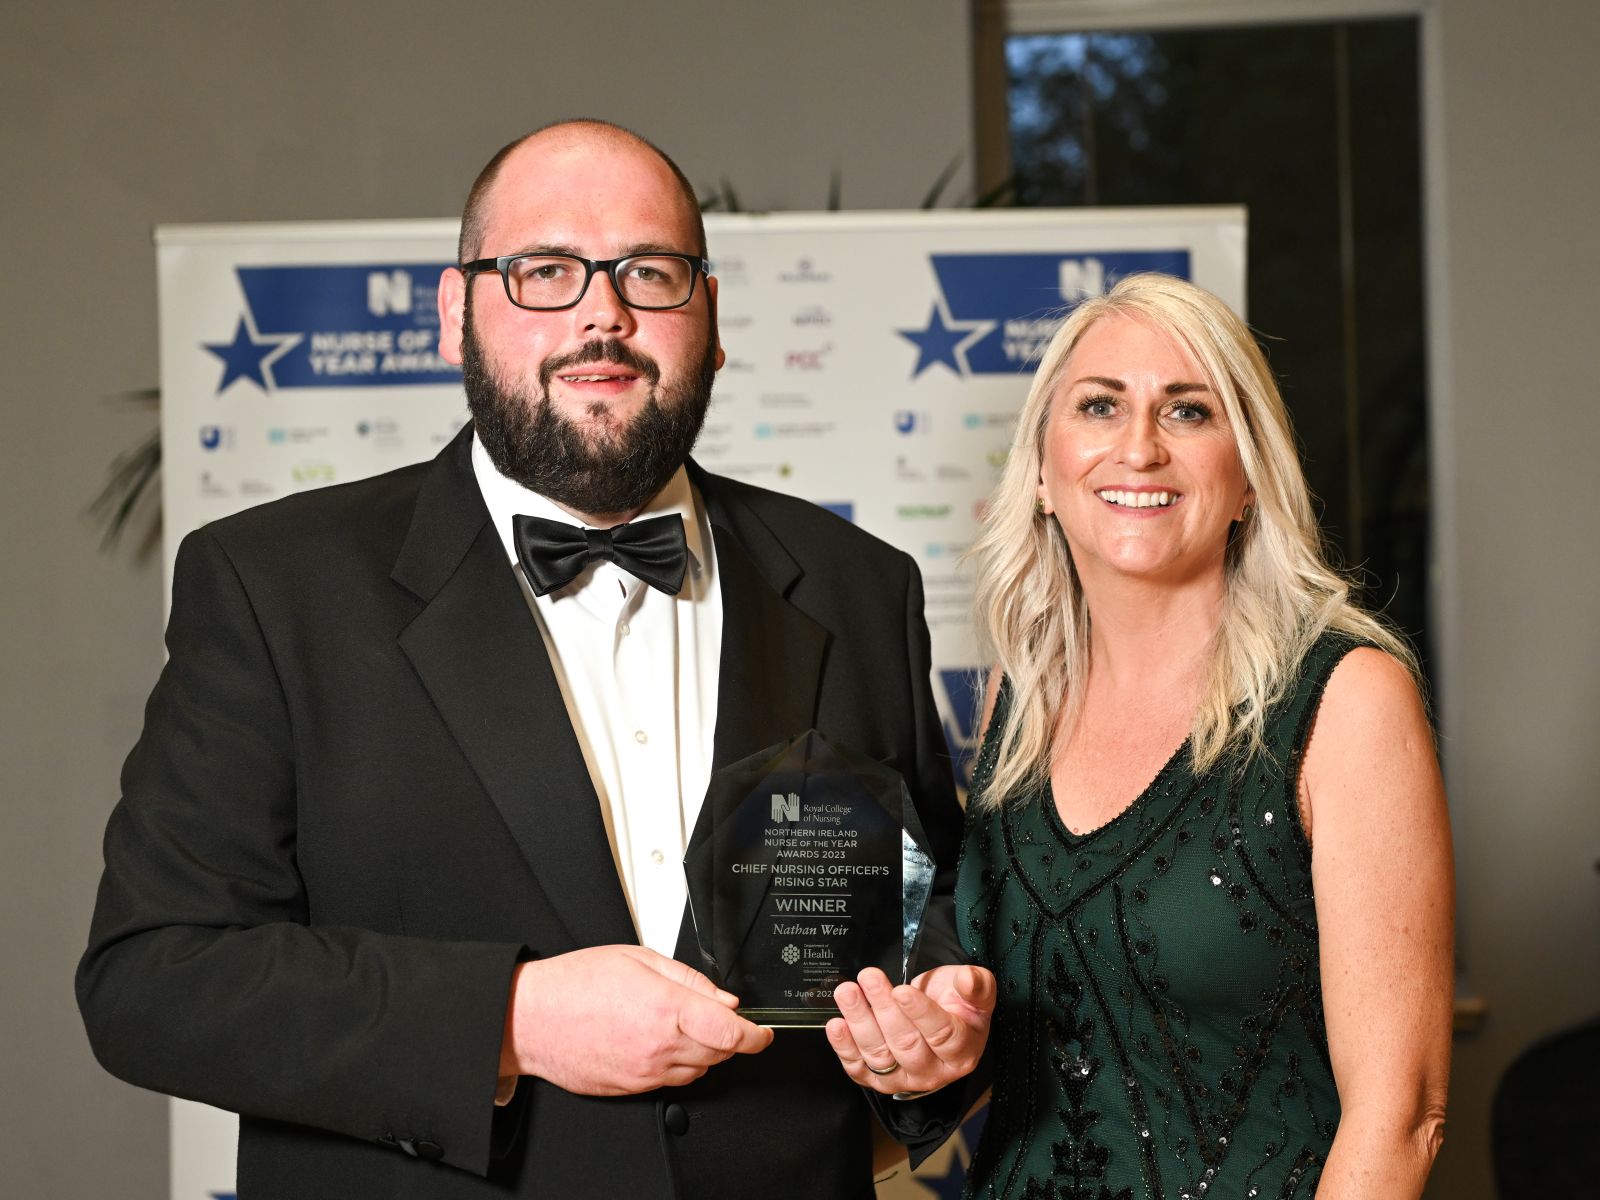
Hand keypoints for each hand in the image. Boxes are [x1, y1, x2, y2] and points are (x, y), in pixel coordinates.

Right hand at [500, 945, 772, 1095]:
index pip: (731, 1033)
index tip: (763, 1032)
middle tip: (719, 1018)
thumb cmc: (576, 983)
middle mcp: (659, 1046)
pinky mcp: (632, 1088)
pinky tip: (663, 1043)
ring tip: (684, 1026)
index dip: (756, 1035)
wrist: (532, 1019)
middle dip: (729, 1038)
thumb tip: (723, 999)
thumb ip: (688, 978)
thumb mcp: (638, 958)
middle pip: (720, 1054)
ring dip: (705, 1053)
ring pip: (699, 1071)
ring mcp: (646, 1072)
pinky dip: (679, 1066)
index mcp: (666, 1008)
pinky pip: (671, 1082)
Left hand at [826, 964, 994, 1094]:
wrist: (940, 1019)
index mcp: (961, 1052)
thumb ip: (977, 985)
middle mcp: (933, 1072)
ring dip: (859, 1021)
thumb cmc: (957, 1004)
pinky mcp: (877, 1078)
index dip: (920, 1013)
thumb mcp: (976, 991)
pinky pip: (858, 1067)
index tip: (901, 991)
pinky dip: (844, 1047)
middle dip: (884, 1009)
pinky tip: (837, 1024)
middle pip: (906, 1045)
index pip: (942, 1036)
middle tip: (870, 978)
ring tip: (848, 992)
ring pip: (879, 1055)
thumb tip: (967, 980)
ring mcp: (903, 1078)